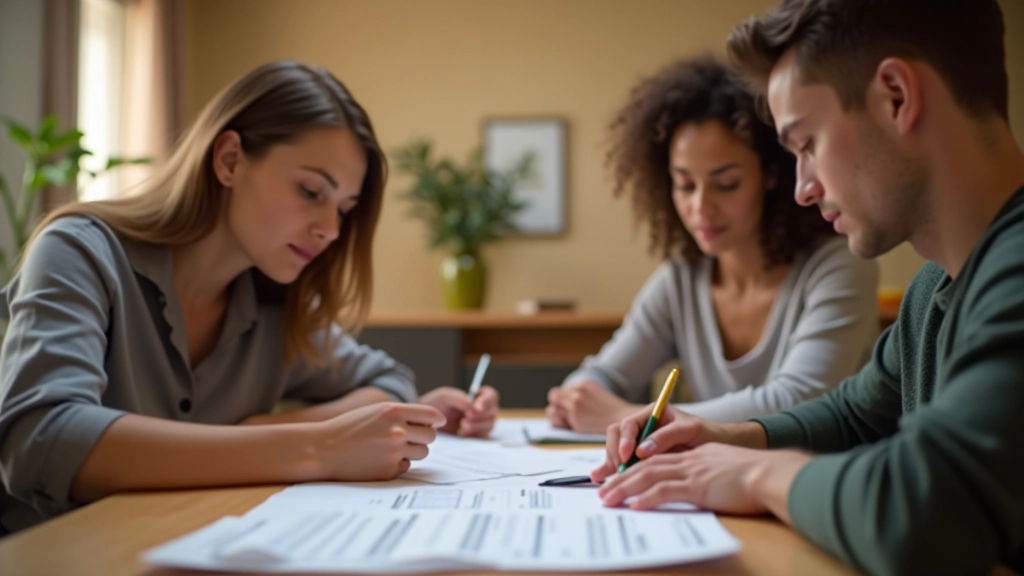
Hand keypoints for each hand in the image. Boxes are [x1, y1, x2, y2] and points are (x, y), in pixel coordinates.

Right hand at [312, 402, 445, 480]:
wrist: (323, 449)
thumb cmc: (349, 428)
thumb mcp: (375, 412)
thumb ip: (402, 414)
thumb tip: (432, 423)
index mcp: (393, 412)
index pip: (431, 414)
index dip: (436, 420)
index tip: (437, 423)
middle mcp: (397, 431)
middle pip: (430, 436)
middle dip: (423, 437)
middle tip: (407, 438)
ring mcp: (394, 452)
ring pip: (422, 453)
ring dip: (411, 451)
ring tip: (389, 448)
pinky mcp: (389, 471)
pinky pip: (406, 467)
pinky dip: (397, 464)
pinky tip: (378, 460)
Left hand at [419, 386, 499, 437]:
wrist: (427, 420)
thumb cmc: (436, 404)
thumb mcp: (445, 396)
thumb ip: (460, 398)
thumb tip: (474, 406)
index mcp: (477, 396)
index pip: (492, 396)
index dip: (487, 401)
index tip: (477, 406)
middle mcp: (483, 409)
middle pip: (493, 411)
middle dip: (480, 416)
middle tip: (464, 418)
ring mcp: (481, 423)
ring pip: (490, 425)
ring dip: (477, 426)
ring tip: (462, 425)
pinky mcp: (477, 435)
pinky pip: (484, 436)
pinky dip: (475, 435)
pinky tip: (463, 434)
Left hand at [545, 380, 638, 432]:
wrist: (625, 422)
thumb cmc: (610, 414)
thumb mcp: (596, 397)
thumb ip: (580, 398)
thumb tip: (559, 409)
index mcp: (584, 384)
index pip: (563, 390)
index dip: (564, 401)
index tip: (571, 409)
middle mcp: (578, 390)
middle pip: (554, 396)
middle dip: (558, 406)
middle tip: (567, 416)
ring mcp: (576, 402)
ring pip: (552, 408)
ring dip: (557, 416)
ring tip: (569, 422)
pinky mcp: (575, 416)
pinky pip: (556, 419)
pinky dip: (560, 424)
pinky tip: (572, 427)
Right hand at [591, 404, 760, 482]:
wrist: (723, 449)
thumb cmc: (709, 435)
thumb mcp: (691, 430)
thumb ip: (667, 436)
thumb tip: (642, 450)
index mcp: (652, 414)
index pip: (629, 424)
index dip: (624, 440)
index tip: (628, 455)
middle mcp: (643, 427)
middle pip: (617, 437)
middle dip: (614, 453)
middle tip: (619, 471)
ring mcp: (641, 443)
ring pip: (616, 450)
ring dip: (610, 463)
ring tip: (605, 479)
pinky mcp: (641, 459)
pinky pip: (623, 463)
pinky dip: (613, 471)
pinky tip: (602, 478)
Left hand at [596, 444, 811, 519]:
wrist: (772, 475)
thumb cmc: (757, 478)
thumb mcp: (726, 472)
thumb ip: (709, 476)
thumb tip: (699, 489)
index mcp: (694, 455)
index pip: (657, 459)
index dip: (634, 468)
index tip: (618, 479)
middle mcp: (689, 459)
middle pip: (645, 464)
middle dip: (620, 477)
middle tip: (602, 490)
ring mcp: (692, 470)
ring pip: (648, 474)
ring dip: (624, 487)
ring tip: (607, 499)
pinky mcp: (698, 485)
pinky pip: (665, 489)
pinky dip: (645, 497)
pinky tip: (633, 505)